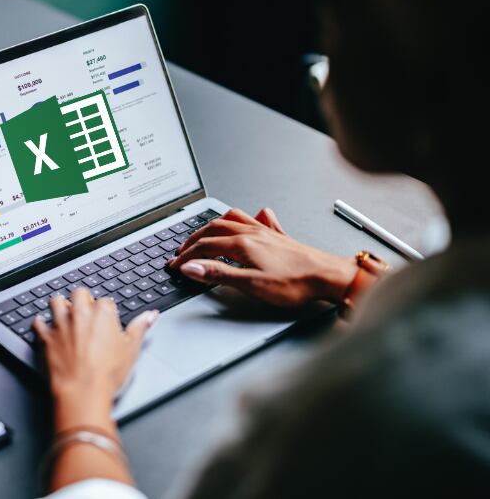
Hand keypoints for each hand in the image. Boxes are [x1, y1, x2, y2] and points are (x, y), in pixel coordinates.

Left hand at [33, 289, 157, 424]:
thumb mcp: (132, 350)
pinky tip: (44, 325)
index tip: (108, 321)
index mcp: (102, 313)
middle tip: (87, 315)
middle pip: (79, 293)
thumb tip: (150, 315)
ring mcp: (61, 324)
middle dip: (83, 300)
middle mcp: (80, 313)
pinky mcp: (47, 338)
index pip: (105, 301)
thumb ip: (140, 328)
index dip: (107, 311)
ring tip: (66, 313)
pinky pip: (38, 323)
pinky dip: (40, 324)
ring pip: (56, 301)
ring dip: (60, 305)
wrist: (83, 392)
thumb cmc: (107, 374)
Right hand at [168, 208, 356, 306]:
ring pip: (232, 219)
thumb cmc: (295, 283)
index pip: (204, 247)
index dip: (185, 257)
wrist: (327, 276)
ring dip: (213, 224)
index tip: (174, 265)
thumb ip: (218, 274)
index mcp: (242, 244)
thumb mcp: (250, 284)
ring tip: (204, 231)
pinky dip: (247, 217)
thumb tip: (190, 267)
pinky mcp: (278, 236)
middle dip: (193, 239)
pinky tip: (251, 218)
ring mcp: (265, 232)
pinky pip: (257, 219)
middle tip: (181, 250)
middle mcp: (252, 233)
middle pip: (213, 229)